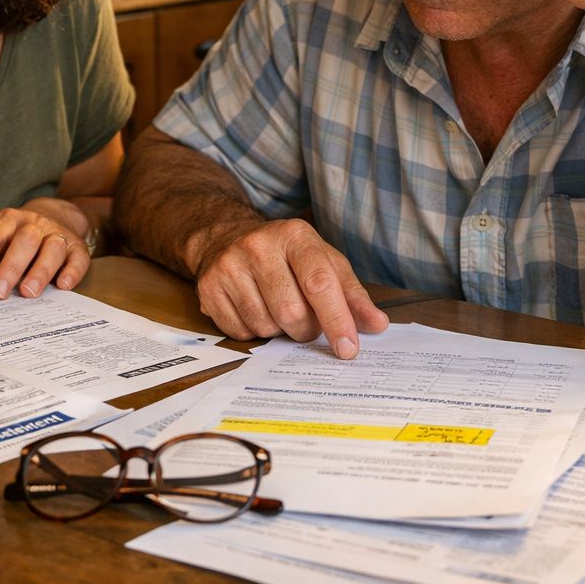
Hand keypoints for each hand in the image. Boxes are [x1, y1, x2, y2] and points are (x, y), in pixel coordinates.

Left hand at [0, 198, 92, 299]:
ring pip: (52, 248)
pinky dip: (71, 272)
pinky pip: (78, 258)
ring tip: (28, 292)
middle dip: (9, 268)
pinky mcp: (77, 247)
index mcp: (7, 221)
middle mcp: (33, 224)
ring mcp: (57, 234)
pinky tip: (62, 285)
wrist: (55, 216)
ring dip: (40, 271)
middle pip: (23, 241)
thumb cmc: (14, 236)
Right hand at [190, 218, 388, 358]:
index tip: (348, 349)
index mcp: (295, 235)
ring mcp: (229, 266)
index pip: (319, 282)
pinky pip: (240, 333)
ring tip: (276, 308)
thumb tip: (376, 324)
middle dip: (305, 329)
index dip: (337, 320)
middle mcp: (258, 246)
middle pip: (292, 312)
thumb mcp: (323, 261)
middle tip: (306, 322)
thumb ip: (351, 294)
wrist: (225, 237)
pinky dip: (254, 332)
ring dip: (279, 330)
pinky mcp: (208, 288)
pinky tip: (254, 309)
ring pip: (266, 326)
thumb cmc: (285, 255)